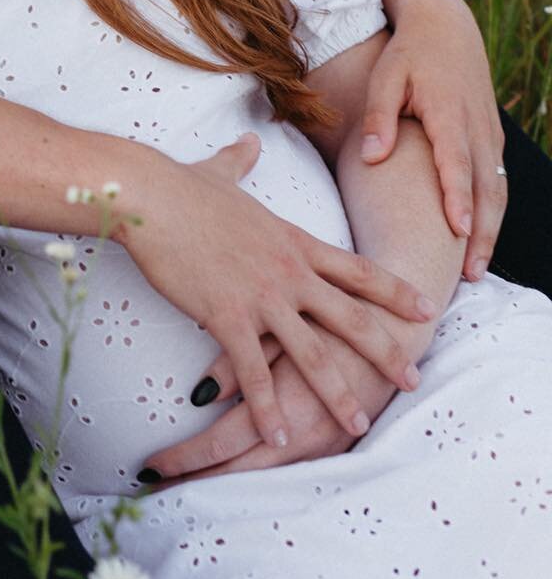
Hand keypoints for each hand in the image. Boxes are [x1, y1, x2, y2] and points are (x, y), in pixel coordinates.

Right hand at [125, 135, 435, 451]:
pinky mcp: (228, 316)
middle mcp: (289, 272)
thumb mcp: (222, 172)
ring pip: (314, 354)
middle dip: (386, 352)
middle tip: (411, 380)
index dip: (394, 291)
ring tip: (358, 422)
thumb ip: (241, 162)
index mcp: (293, 241)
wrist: (153, 197)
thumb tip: (248, 142)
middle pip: (352, 318)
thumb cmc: (181, 186)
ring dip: (338, 393)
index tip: (424, 309)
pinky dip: (269, 409)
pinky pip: (255, 372)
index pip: (356, 270)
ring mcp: (262, 296)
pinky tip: (280, 437)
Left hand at [137, 336, 397, 485]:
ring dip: (226, 480)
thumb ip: (240, 363)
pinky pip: (294, 469)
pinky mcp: (341, 444)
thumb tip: (202, 394)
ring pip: (265, 475)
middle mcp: (306, 434)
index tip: (148, 468)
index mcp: (285, 402)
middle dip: (195, 480)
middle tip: (156, 490)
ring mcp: (327, 444)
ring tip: (186, 489)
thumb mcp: (279, 333)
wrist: (398, 324)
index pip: (220, 444)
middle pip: (238, 469)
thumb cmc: (332, 316)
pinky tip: (238, 477)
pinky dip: (261, 473)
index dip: (182, 459)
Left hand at [360, 0, 505, 277]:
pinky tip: (480, 237)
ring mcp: (489, 132)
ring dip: (491, 229)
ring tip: (475, 267)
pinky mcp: (491, 135)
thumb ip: (379, 118)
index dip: (458, 198)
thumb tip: (372, 158)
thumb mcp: (385, 77)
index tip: (458, 230)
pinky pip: (497, 179)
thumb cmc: (408, 53)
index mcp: (448, 113)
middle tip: (468, 274)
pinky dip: (492, 210)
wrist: (445, 25)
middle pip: (485, 188)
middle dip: (481, 233)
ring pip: (497, 188)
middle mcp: (476, 127)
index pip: (456, 163)